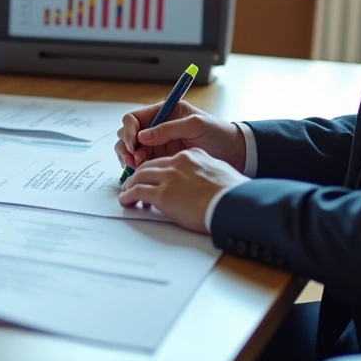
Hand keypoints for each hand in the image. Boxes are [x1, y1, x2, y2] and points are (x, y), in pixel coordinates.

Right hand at [115, 101, 246, 172]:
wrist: (234, 153)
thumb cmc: (218, 134)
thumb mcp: (196, 126)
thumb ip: (168, 129)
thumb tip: (142, 136)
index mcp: (164, 112)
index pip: (135, 118)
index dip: (129, 130)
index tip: (133, 144)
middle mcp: (157, 127)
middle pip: (128, 134)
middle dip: (126, 146)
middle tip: (134, 160)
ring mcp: (158, 144)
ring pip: (131, 149)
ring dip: (129, 157)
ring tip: (136, 167)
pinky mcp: (161, 159)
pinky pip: (141, 162)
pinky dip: (136, 168)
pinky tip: (140, 174)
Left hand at [118, 148, 248, 233]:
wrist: (234, 204)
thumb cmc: (232, 194)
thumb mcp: (218, 171)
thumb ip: (204, 170)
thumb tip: (201, 180)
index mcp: (191, 156)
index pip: (165, 160)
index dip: (155, 170)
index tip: (151, 177)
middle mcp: (177, 163)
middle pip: (149, 166)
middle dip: (139, 175)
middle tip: (133, 184)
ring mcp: (169, 178)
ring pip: (139, 177)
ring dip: (130, 185)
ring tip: (127, 194)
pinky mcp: (163, 195)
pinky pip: (137, 192)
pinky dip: (128, 196)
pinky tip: (126, 201)